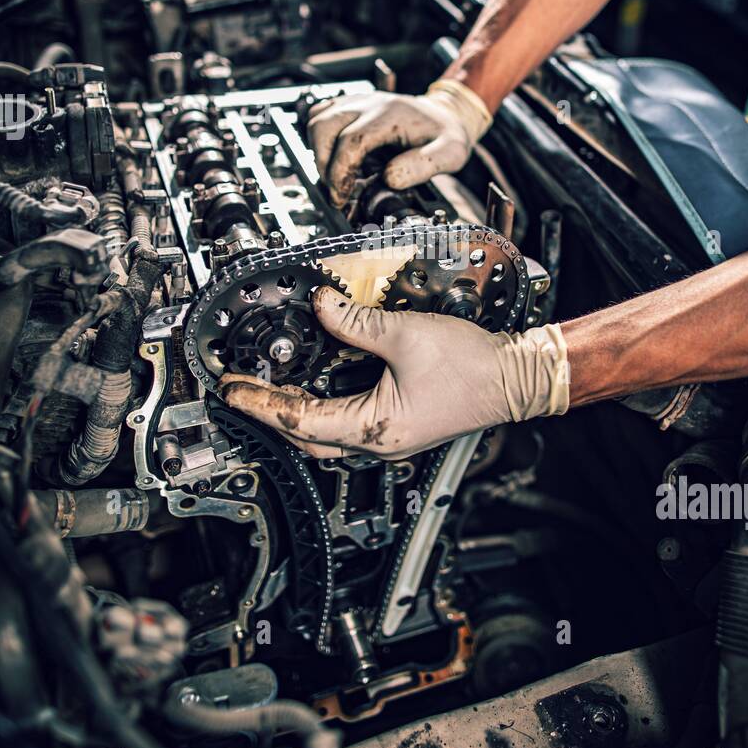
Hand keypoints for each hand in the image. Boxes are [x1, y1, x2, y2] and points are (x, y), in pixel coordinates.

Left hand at [219, 285, 568, 459]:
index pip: (298, 419)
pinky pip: (346, 423)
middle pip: (305, 436)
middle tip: (240, 388)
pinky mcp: (398, 424)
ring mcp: (388, 437)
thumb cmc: (473, 367)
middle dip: (269, 411)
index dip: (259, 402)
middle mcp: (377, 442)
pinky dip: (320, 406)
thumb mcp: (406, 335)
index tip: (232, 390)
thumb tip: (321, 305)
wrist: (516, 378)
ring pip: (324, 434)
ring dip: (293, 411)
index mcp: (373, 428)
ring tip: (267, 385)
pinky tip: (314, 383)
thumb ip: (357, 322)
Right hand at [307, 78, 492, 207]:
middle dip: (324, 164)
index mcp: (391, 114)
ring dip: (318, 152)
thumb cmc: (445, 135)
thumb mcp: (449, 154)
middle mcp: (370, 103)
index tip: (342, 195)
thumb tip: (391, 178)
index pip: (352, 141)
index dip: (341, 171)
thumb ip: (424, 166)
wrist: (444, 115)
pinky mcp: (350, 105)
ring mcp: (357, 101)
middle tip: (336, 190)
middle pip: (325, 126)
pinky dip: (318, 138)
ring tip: (333, 177)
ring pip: (317, 119)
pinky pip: (320, 114)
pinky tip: (332, 158)